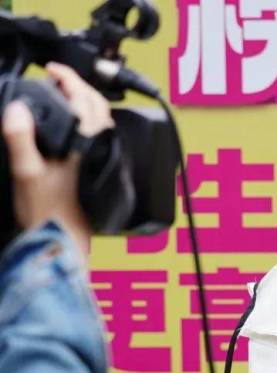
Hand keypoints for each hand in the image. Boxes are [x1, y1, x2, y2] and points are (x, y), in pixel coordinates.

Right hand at [2, 62, 113, 256]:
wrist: (61, 240)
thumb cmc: (47, 211)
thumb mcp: (25, 171)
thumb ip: (20, 138)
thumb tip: (18, 109)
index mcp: (84, 145)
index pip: (86, 102)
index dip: (70, 79)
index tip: (53, 69)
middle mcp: (95, 149)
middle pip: (99, 108)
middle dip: (80, 87)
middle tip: (57, 78)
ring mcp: (95, 159)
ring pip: (99, 122)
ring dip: (84, 103)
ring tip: (61, 95)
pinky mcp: (90, 169)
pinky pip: (92, 136)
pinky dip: (82, 122)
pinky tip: (66, 126)